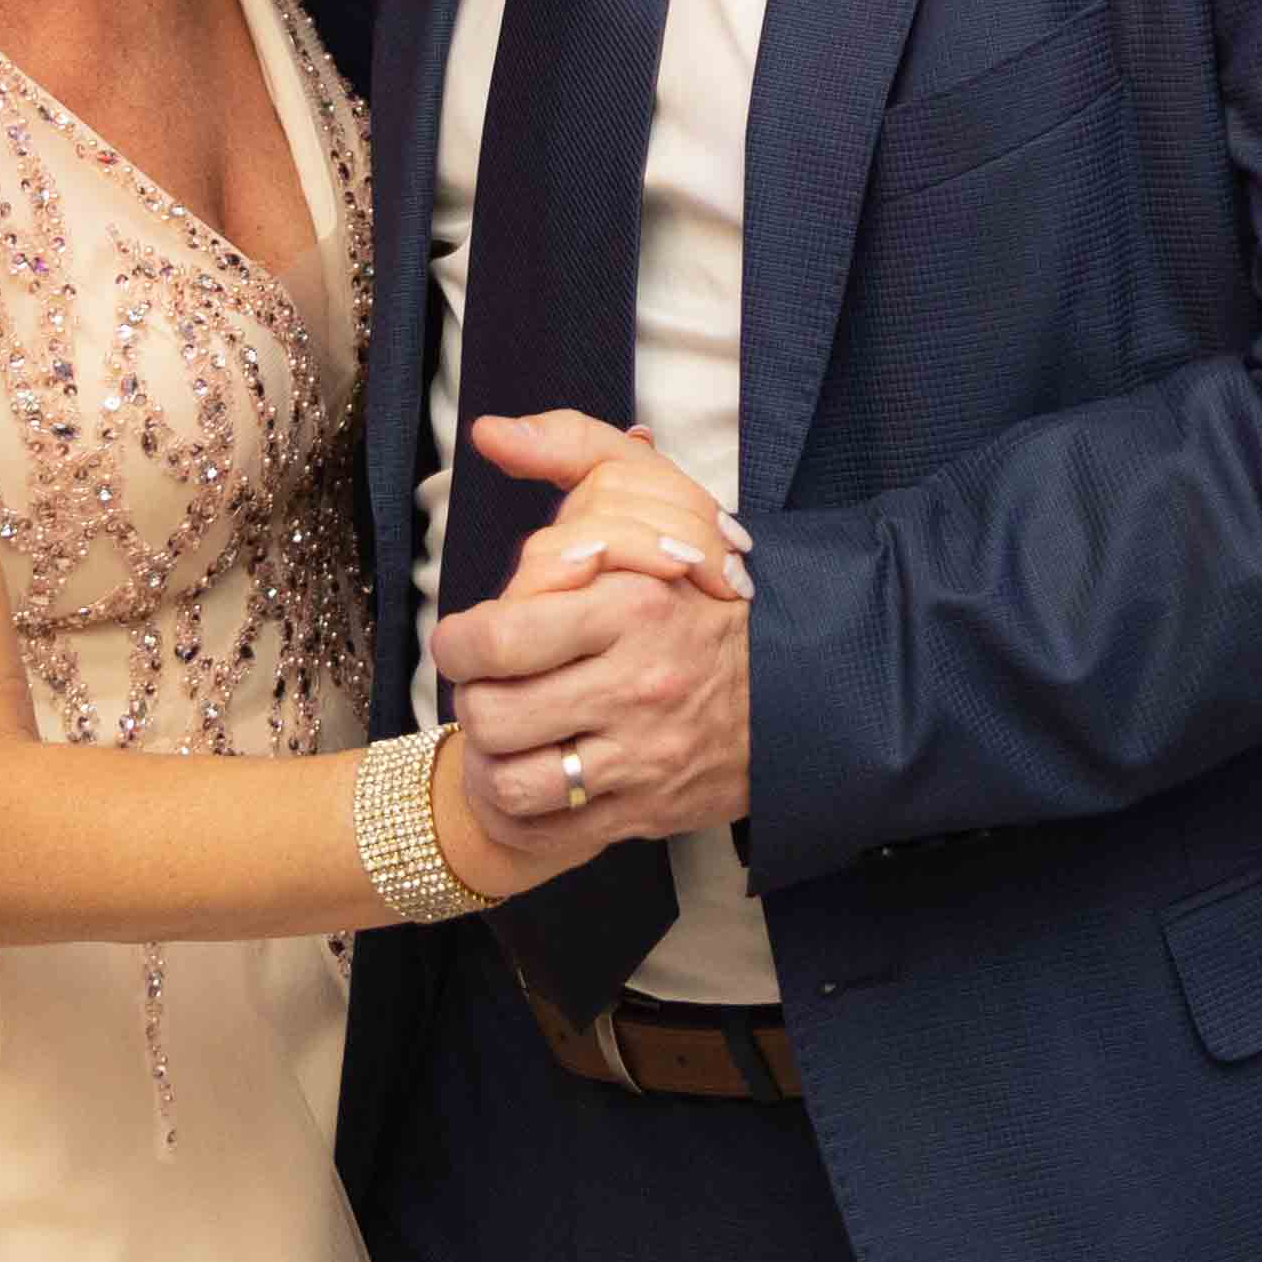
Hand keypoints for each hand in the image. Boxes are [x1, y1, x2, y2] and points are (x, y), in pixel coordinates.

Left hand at [428, 410, 756, 847]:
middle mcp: (635, 684)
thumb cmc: (707, 587)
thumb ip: (570, 448)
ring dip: (489, 761)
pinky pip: (548, 828)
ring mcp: (643, 754)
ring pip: (511, 780)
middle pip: (490, 714)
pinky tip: (529, 777)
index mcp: (630, 605)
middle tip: (486, 686)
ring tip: (503, 736)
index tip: (464, 637)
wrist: (806, 680)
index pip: (494, 639)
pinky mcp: (649, 809)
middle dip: (471, 700)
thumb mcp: (654, 496)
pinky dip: (521, 810)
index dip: (455, 642)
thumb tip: (492, 433)